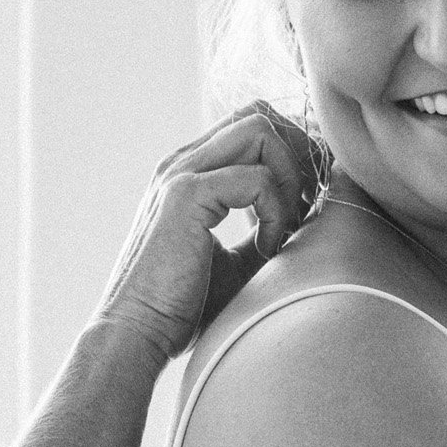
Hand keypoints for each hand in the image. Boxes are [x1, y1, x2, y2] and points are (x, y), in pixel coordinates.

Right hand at [89, 105, 319, 367]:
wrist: (137, 333)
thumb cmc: (182, 308)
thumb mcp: (236, 262)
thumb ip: (265, 230)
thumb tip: (309, 217)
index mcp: (190, 172)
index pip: (252, 125)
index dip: (291, 155)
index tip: (303, 204)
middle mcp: (183, 163)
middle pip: (261, 114)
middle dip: (297, 154)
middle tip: (304, 207)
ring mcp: (181, 174)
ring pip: (262, 129)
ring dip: (289, 175)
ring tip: (285, 225)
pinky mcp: (186, 195)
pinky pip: (257, 178)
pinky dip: (275, 211)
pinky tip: (267, 248)